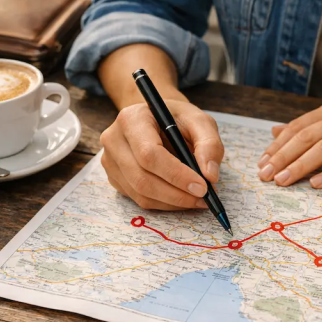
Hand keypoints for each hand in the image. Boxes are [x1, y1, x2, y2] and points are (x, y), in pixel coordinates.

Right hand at [100, 101, 223, 209]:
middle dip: (177, 194)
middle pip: (142, 178)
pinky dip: (165, 203)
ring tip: (198, 199)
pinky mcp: (115, 178)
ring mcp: (110, 161)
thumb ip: (209, 145)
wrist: (159, 120)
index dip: (176, 174)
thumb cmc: (178, 119)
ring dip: (173, 202)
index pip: (149, 154)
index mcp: (132, 119)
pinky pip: (139, 199)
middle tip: (204, 198)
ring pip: (141, 193)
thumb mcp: (200, 122)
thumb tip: (210, 176)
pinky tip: (182, 196)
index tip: (202, 187)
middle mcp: (114, 139)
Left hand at [257, 97, 321, 187]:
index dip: (278, 145)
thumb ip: (315, 124)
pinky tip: (317, 184)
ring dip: (301, 166)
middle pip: (308, 137)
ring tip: (283, 181)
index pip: (300, 126)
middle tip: (265, 175)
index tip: (261, 162)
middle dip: (282, 157)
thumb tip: (277, 131)